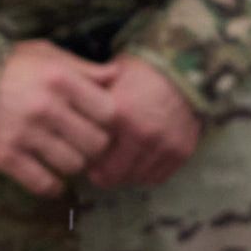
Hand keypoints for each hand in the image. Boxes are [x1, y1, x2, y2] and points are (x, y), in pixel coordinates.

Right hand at [0, 41, 118, 197]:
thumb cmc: (6, 65)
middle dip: (94, 145)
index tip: (98, 121)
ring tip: (64, 156)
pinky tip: (50, 178)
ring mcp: (24, 133)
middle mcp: (46, 107)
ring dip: (72, 164)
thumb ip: (83, 68)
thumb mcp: (45, 54)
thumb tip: (118, 76)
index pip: (109, 112)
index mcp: (60, 79)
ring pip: (73, 165)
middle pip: (96, 143)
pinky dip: (52, 186)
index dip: (109, 120)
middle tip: (83, 143)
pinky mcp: (4, 156)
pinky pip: (43, 183)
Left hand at [88, 56, 204, 188]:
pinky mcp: (182, 151)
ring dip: (125, 174)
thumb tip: (66, 127)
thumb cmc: (140, 74)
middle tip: (99, 164)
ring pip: (134, 179)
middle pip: (112, 175)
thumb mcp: (107, 80)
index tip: (82, 154)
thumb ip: (87, 104)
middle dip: (102, 173)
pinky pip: (157, 177)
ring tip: (121, 160)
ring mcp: (165, 145)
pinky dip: (146, 172)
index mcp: (120, 115)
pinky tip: (141, 159)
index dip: (84, 157)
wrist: (184, 71)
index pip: (91, 156)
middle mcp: (144, 133)